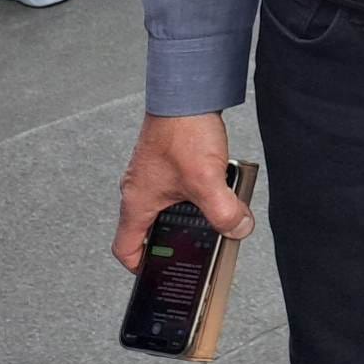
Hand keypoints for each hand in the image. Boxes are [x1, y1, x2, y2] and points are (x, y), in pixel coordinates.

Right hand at [113, 113, 253, 272]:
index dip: (141, 266)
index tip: (159, 273)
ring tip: (215, 212)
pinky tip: (219, 184)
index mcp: (137, 202)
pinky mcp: (168, 159)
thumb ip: (224, 211)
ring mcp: (152, 173)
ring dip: (191, 212)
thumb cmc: (182, 131)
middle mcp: (139, 189)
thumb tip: (238, 230)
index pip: (125, 248)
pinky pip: (180, 185)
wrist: (186, 90)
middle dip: (176, 238)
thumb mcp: (206, 180)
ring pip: (168, 205)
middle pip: (150, 228)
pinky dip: (197, 190)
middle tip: (198, 244)